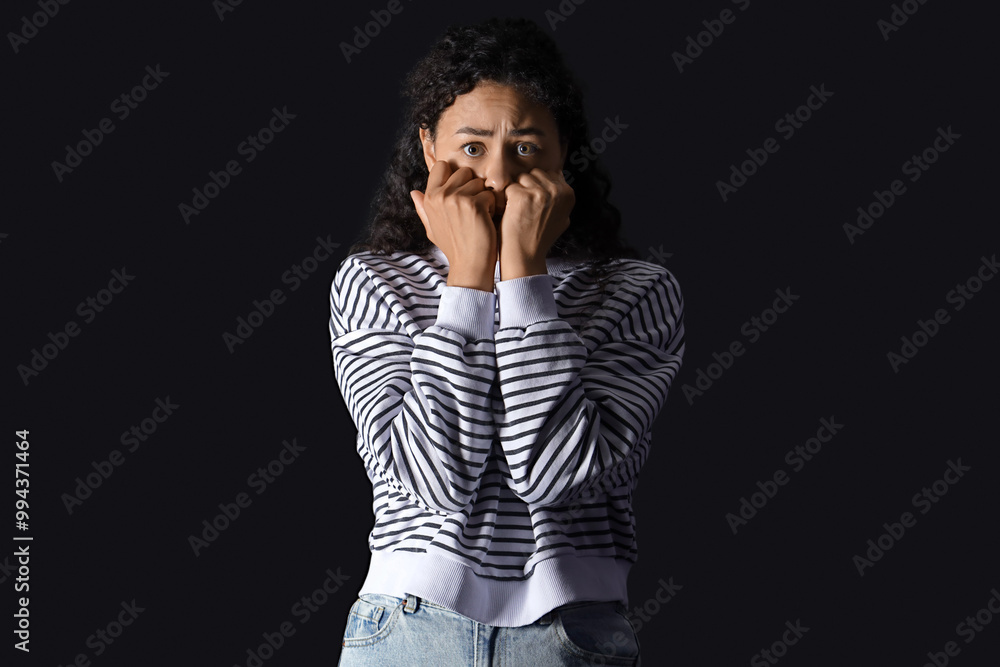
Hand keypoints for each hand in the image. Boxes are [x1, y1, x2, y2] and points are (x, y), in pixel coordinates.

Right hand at [411, 160, 497, 290]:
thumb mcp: (433, 228)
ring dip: (483, 196)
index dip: (455, 176)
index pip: (442, 166)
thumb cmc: (453, 247)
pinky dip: (492, 205)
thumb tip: (414, 192)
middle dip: (472, 186)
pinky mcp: (474, 205)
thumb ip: (424, 209)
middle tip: (472, 207)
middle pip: (463, 171)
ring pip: (478, 181)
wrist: (469, 265)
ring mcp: (457, 199)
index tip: (461, 192)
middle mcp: (441, 196)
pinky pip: (489, 193)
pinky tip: (486, 220)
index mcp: (429, 198)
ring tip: (479, 216)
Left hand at [498, 168, 574, 279]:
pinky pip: (510, 187)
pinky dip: (507, 199)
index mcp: (568, 194)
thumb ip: (561, 198)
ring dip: (517, 191)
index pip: (550, 174)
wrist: (526, 255)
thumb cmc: (540, 239)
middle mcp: (556, 191)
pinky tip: (511, 213)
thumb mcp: (562, 218)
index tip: (535, 202)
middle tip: (526, 207)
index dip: (539, 186)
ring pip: (521, 178)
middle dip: (528, 186)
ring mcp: (539, 192)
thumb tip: (558, 177)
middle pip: (535, 173)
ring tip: (519, 210)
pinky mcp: (521, 196)